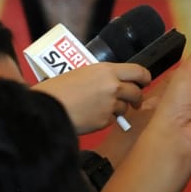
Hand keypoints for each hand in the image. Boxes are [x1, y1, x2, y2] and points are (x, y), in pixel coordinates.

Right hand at [35, 61, 152, 133]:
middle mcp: (112, 86)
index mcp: (106, 70)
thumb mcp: (80, 73)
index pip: (137, 71)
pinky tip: (93, 116)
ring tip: (104, 108)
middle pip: (136, 92)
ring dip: (119, 109)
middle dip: (136, 97)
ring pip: (125, 108)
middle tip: (133, 100)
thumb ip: (101, 76)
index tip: (145, 81)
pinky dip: (106, 120)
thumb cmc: (56, 90)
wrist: (45, 109)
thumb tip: (113, 80)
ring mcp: (110, 105)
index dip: (144, 77)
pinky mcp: (104, 121)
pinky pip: (112, 120)